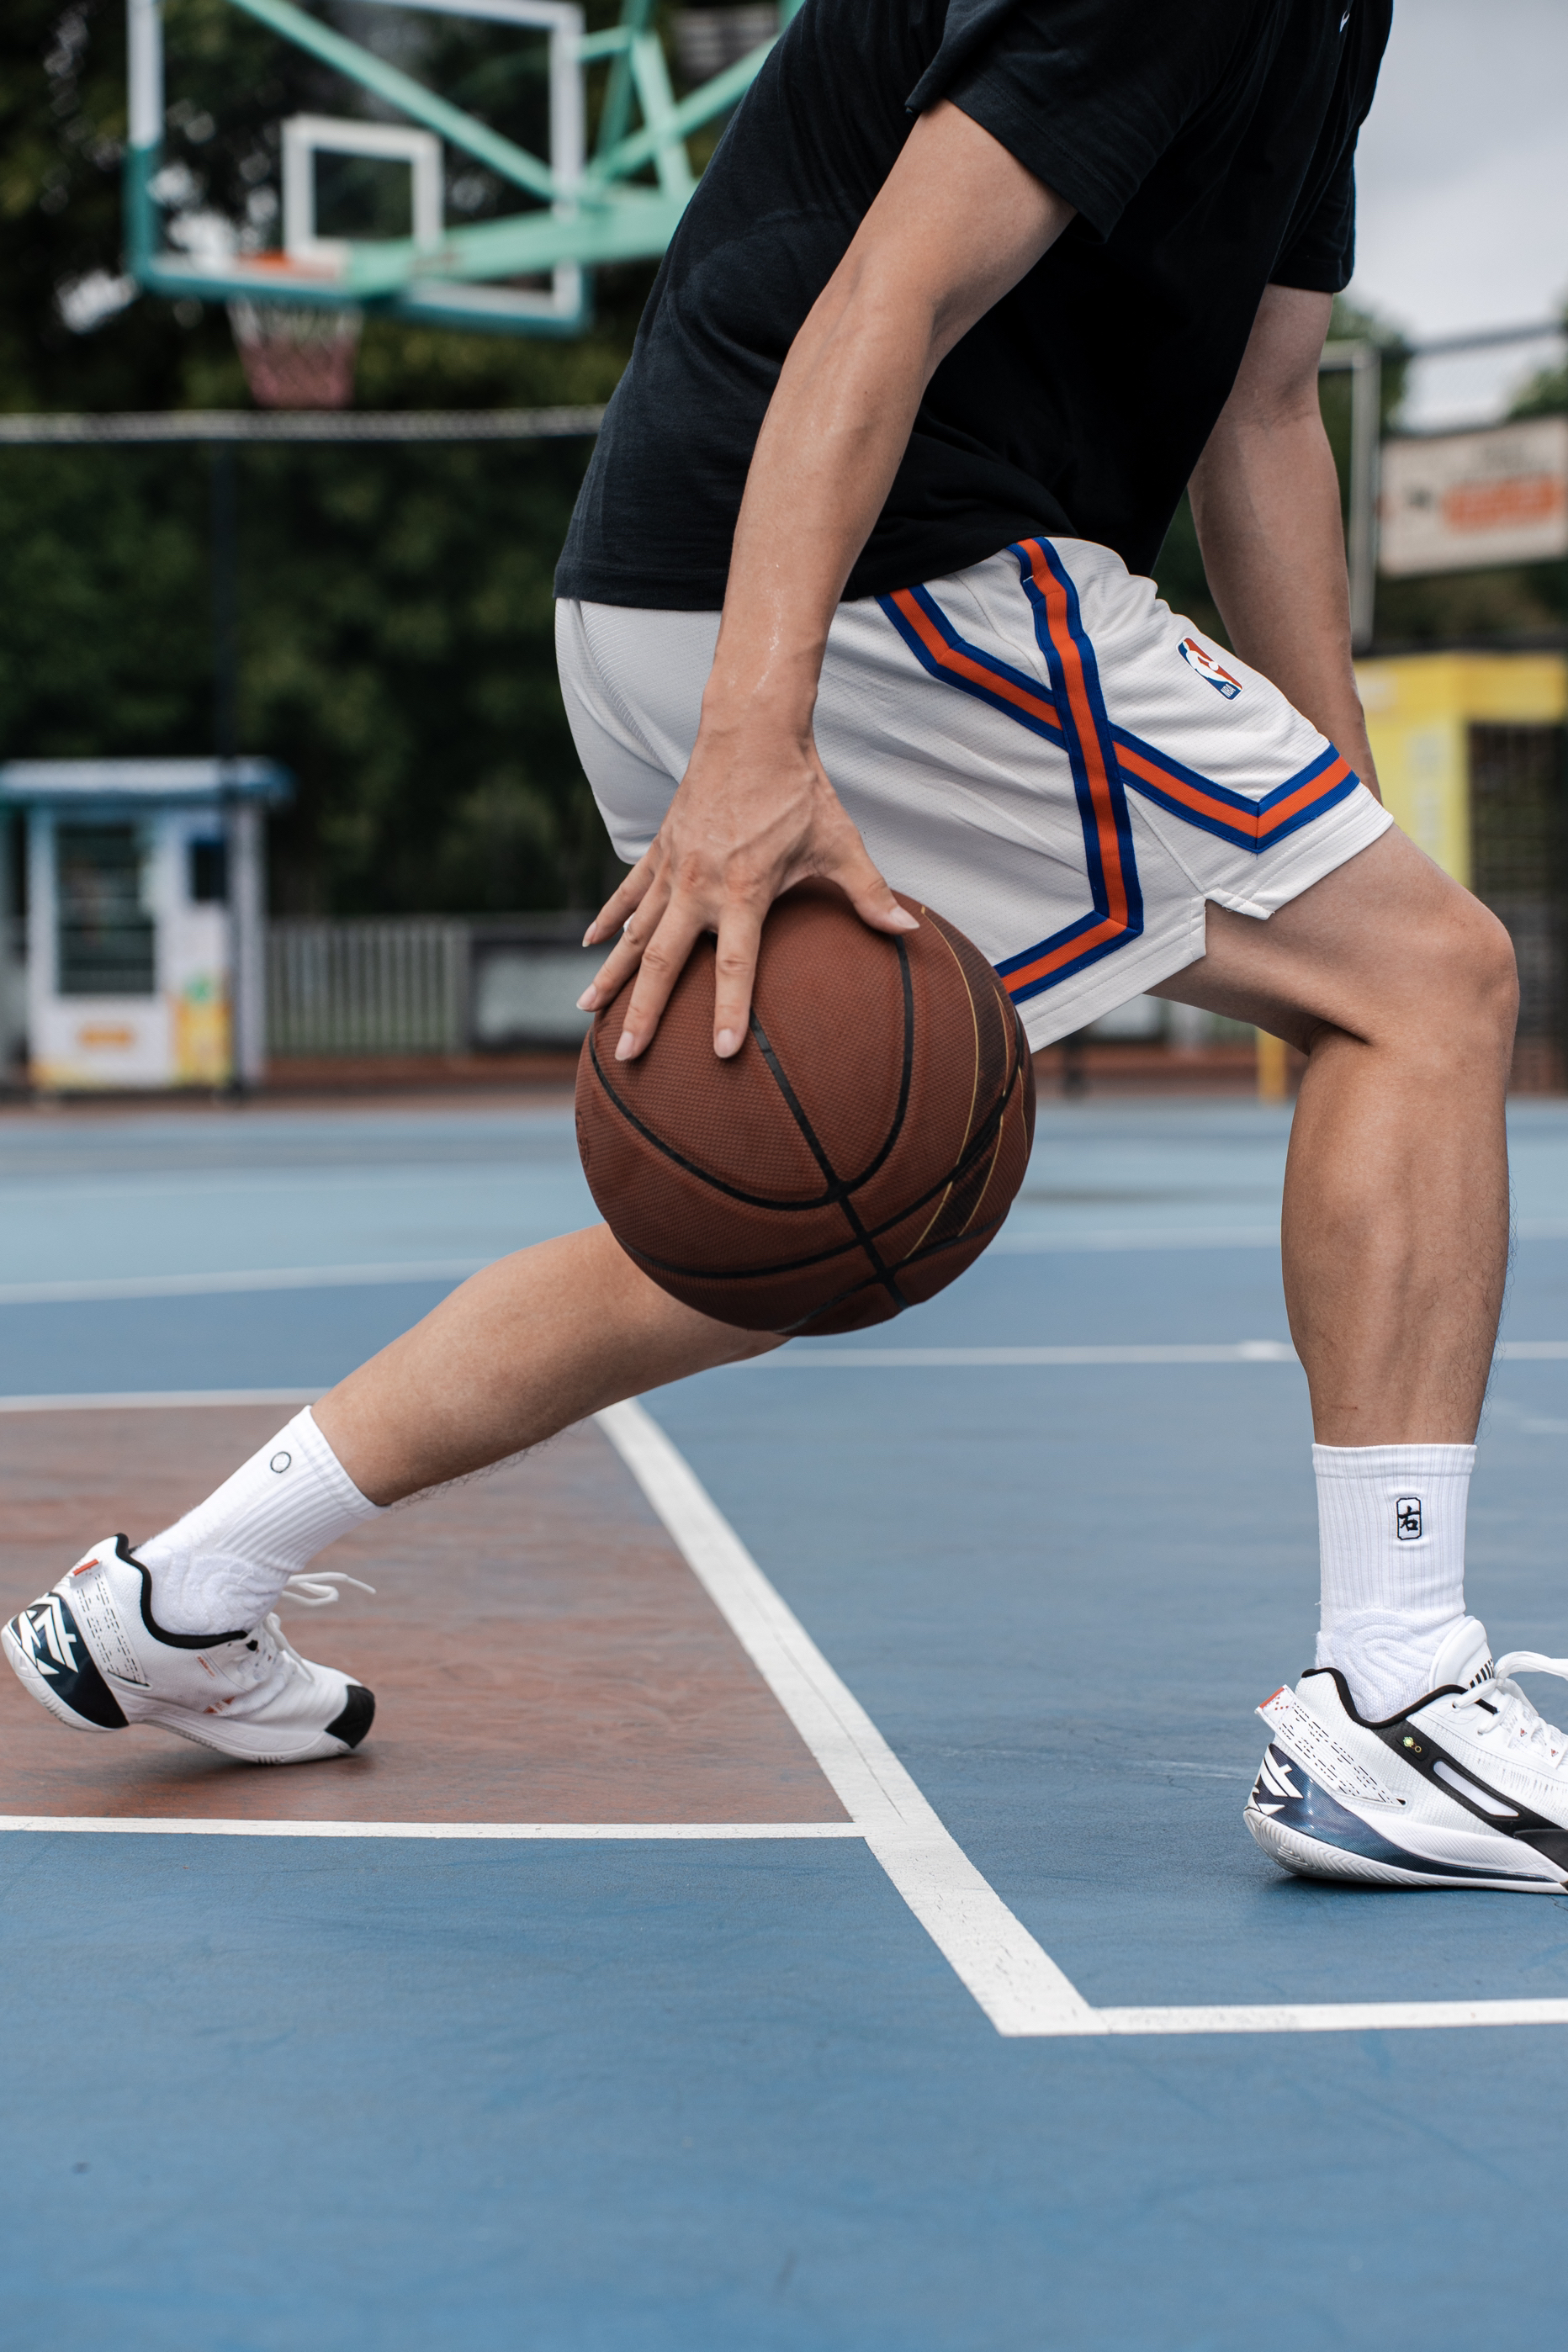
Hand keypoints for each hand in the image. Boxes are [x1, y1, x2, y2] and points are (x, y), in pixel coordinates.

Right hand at [577, 714, 915, 1059]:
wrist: (751, 730)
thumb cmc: (799, 789)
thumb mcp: (840, 842)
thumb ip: (869, 893)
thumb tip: (907, 932)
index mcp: (745, 890)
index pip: (737, 965)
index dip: (730, 1011)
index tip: (721, 1053)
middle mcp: (700, 886)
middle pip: (665, 962)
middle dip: (645, 1012)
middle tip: (627, 1055)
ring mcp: (674, 868)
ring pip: (635, 933)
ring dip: (612, 974)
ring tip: (588, 1010)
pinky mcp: (660, 849)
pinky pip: (628, 893)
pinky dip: (610, 919)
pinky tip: (592, 945)